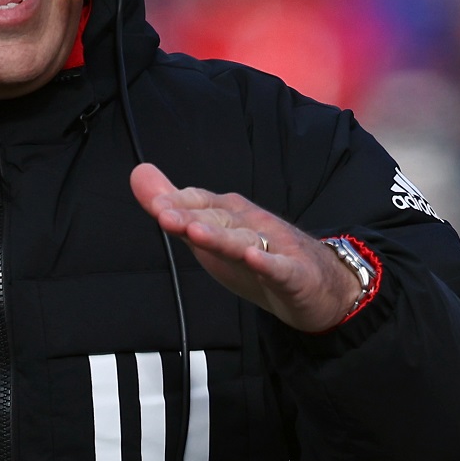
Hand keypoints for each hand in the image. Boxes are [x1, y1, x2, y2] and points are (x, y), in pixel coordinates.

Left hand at [130, 163, 361, 332]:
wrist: (321, 287)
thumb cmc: (260, 255)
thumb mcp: (210, 234)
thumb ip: (175, 207)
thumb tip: (138, 174)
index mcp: (231, 216)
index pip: (202, 202)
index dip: (179, 203)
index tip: (154, 204)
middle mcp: (252, 225)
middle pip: (218, 220)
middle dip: (190, 216)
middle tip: (163, 214)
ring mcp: (275, 248)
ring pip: (245, 241)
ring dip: (221, 237)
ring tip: (196, 234)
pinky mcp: (295, 275)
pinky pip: (280, 268)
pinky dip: (267, 263)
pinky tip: (253, 258)